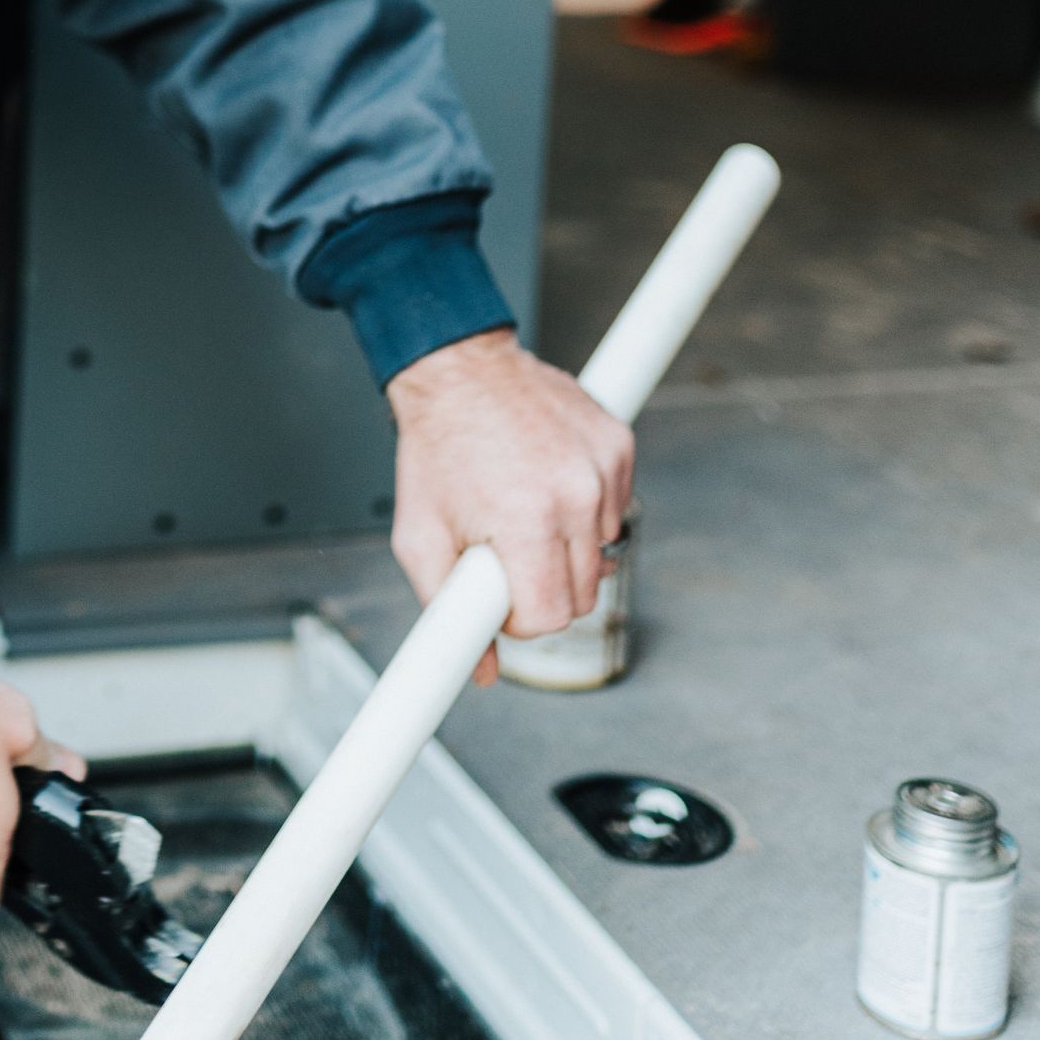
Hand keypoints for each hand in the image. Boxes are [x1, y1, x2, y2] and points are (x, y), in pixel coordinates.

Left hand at [385, 328, 632, 688]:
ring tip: (523, 508)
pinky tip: (547, 481)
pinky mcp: (619, 445)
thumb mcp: (420, 534)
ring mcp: (602, 468)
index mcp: (524, 520)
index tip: (500, 596)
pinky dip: (586, 508)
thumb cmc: (438, 447)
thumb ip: (446, 609)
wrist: (461, 369)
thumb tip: (481, 670)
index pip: (550, 617)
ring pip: (603, 554)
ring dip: (566, 546)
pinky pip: (616, 508)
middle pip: (583, 595)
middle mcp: (574, 495)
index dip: (519, 618)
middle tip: (506, 552)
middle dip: (543, 587)